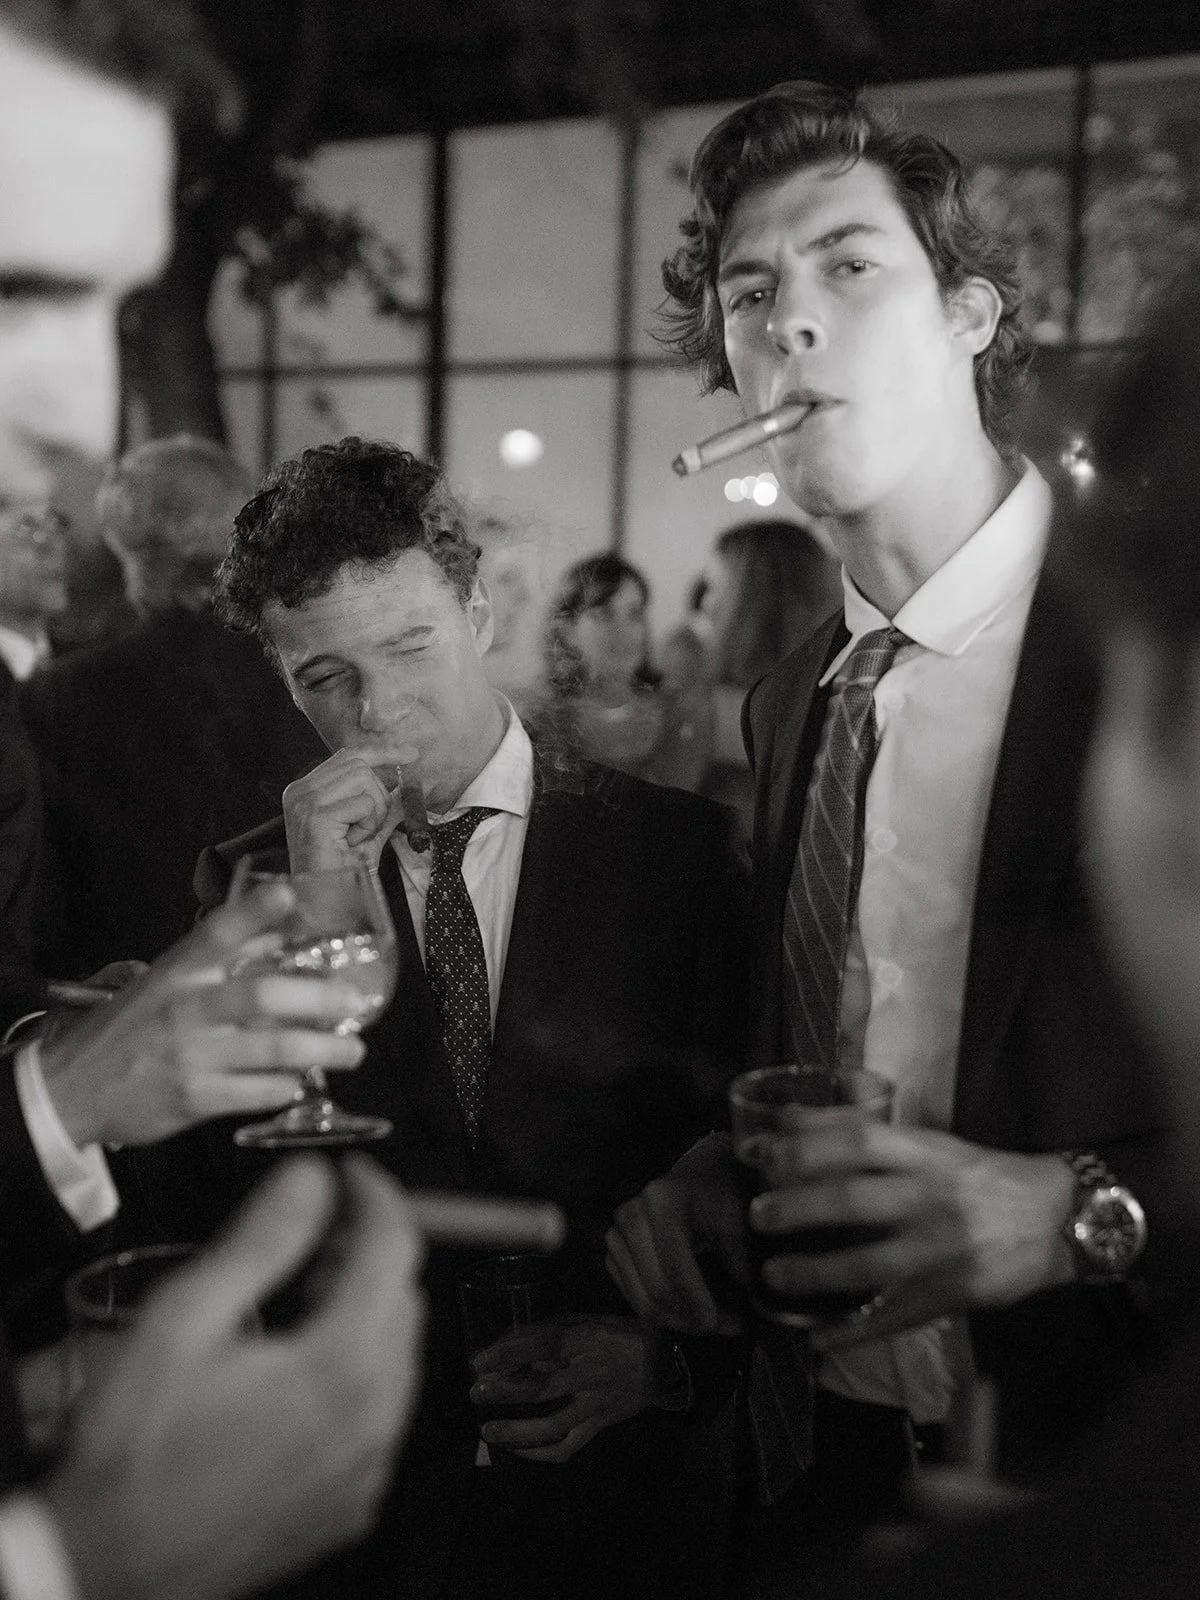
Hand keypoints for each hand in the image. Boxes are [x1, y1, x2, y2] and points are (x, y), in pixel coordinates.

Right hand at [38, 881, 368, 1149]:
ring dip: (324, 1049)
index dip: (254, 911)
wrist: (68, 1090)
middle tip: (354, 1002)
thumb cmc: (128, 1032)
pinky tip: (301, 1080)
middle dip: (320, 999)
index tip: (289, 893)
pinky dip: (289, 1085)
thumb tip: (280, 938)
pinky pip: (259, 1091)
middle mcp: (185, 1009)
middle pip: (263, 997)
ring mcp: (190, 1056)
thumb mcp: (162, 985)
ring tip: (353, 1050)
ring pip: (274, 1050)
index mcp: (176, 973)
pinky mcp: (194, 1099)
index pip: (216, 932)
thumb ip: (216, 965)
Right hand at [43, 1154, 425, 1599]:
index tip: (354, 1175)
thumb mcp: (186, 1320)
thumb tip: (310, 1181)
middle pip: (406, 1300)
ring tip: (303, 1297)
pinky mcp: (352, 1499)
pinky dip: (360, 1372)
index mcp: (340, 1369)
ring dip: (366, 1310)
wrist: (111, 1562)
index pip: (394, 1250)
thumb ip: (261, 1239)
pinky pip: (383, 1414)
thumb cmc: (135, 1453)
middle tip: (317, 1235)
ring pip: (401, 1357)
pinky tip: (301, 1366)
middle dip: (369, 1252)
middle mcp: (371, 1422)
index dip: (377, 1196)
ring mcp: (366, 1468)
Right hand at [283, 745, 417, 871]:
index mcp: (305, 790)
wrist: (326, 903)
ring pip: (363, 779)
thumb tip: (405, 783)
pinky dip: (369, 825)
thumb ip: (384, 805)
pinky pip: (364, 804)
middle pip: (359, 764)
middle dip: (379, 795)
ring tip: (357, 836)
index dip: (382, 751)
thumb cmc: (343, 871)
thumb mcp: (369, 830)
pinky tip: (352, 842)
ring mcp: (304, 802)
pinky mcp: (316, 816)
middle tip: (369, 827)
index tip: (411, 754)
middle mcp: (299, 791)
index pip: (348, 755)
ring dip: (374, 812)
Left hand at [470, 1314, 652, 1462]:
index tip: (480, 1360)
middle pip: (544, 1387)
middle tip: (477, 1392)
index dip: (510, 1353)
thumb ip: (552, 1331)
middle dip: (505, 1392)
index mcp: (589, 1339)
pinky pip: (568, 1446)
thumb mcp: (588, 1321)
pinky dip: (540, 1453)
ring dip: (517, 1431)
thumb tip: (507, 1341)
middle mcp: (593, 1372)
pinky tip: (517, 1450)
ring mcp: (598, 1403)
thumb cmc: (619, 1334)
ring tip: (488, 1430)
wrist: (664, 1362)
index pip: (544, 1346)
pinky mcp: (601, 1425)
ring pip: (554, 1425)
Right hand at [605, 1133, 750, 1335]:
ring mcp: (616, 1233)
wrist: (699, 1174)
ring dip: (681, 1321)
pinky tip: (691, 1308)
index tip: (733, 1324)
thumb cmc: (721, 1194)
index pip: (675, 1269)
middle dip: (694, 1318)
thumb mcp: (738, 1216)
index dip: (701, 1304)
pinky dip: (663, 1313)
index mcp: (661, 1201)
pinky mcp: (613, 1251)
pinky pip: (633, 1298)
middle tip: (730, 1325)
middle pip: (657, 1290)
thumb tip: (750, 1302)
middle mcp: (630, 1215)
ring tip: (715, 1320)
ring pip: (643, 1301)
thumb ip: (741, 1255)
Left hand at [750, 1123, 1075, 1351]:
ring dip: (814, 1272)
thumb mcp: (931, 1143)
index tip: (758, 1152)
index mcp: (926, 1154)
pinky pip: (894, 1317)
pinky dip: (852, 1332)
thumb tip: (788, 1116)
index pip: (857, 1140)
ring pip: (869, 1263)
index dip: (803, 1143)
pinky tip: (816, 1339)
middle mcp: (931, 1198)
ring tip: (772, 1275)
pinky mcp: (952, 1295)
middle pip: (854, 1199)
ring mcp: (942, 1250)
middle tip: (757, 1215)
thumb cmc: (980, 1175)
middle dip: (798, 1208)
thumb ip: (865, 1132)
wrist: (1057, 1218)